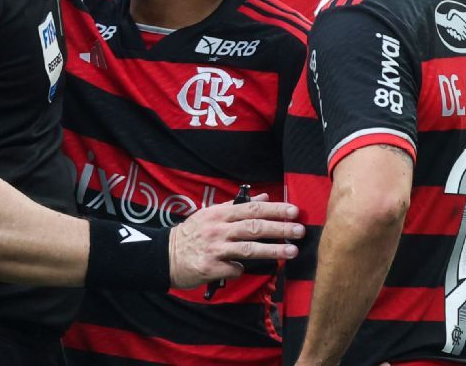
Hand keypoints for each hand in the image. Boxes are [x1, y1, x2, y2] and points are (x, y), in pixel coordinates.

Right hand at [167, 194, 301, 288]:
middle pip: (254, 227)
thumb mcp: (211, 214)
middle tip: (300, 230)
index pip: (252, 208)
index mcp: (219, 213)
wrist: (166, 256)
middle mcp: (218, 229)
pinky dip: (242, 270)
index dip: (275, 209)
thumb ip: (237, 206)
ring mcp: (215, 249)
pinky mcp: (211, 267)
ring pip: (249, 249)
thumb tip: (263, 196)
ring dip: (273, 250)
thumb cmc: (192, 233)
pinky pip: (235, 269)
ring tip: (292, 251)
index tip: (294, 211)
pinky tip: (243, 269)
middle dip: (280, 228)